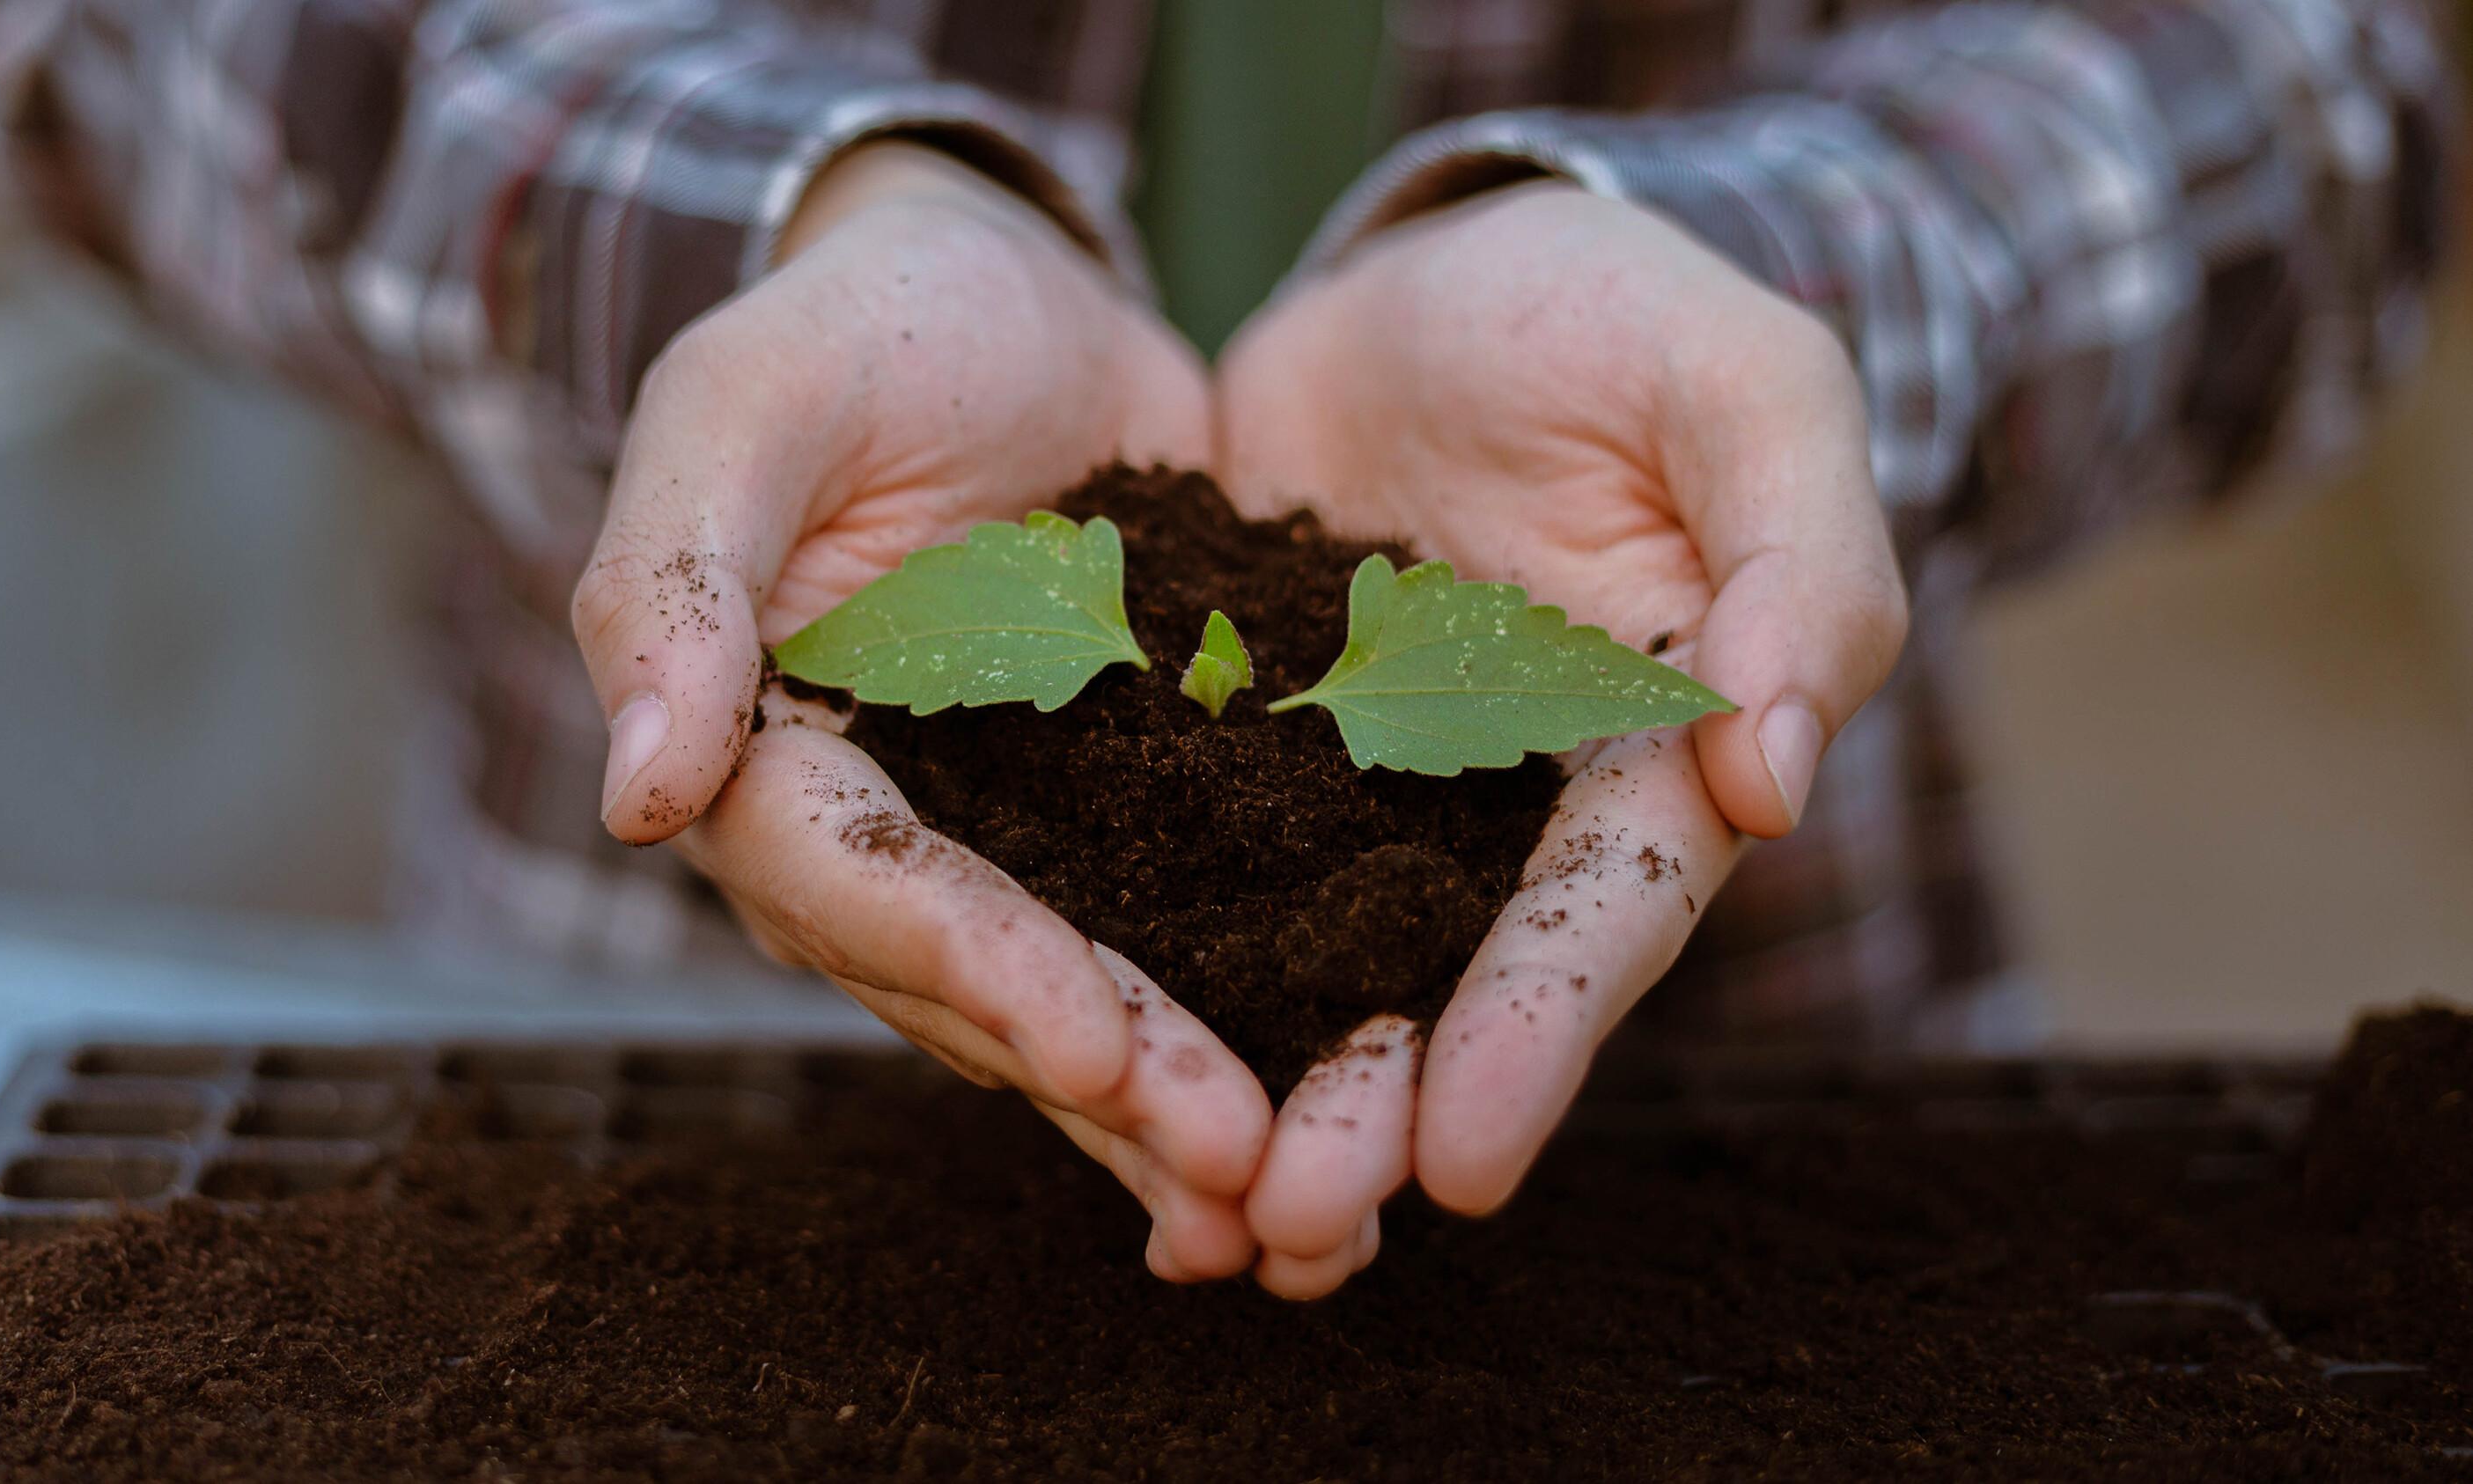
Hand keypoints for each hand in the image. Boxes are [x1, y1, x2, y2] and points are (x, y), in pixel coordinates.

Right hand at [571, 142, 1270, 1280]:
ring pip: (1086, 996)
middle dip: (1108, 1078)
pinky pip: (1189, 932)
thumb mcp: (745, 404)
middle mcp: (883, 835)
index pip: (854, 886)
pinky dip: (1254, 1020)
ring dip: (1179, 1103)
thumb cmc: (856, 326)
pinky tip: (1350, 1100)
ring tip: (1301, 1198)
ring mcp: (1013, 840)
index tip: (1092, 1043)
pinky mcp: (1133, 819)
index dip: (968, 967)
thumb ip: (674, 581)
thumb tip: (635, 800)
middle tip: (1246, 1164)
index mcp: (762, 758)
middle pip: (977, 985)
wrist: (1006, 292)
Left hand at [1213, 183, 1908, 1295]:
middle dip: (1374, 1112)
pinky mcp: (1232, 740)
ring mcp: (1357, 783)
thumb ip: (1798, 566)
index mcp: (1649, 752)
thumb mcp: (1749, 390)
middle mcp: (1500, 804)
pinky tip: (1068, 1053)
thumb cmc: (1630, 316)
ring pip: (1304, 956)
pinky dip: (1142, 955)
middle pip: (1441, 979)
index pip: (1603, 915)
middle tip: (1292, 1227)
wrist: (1444, 266)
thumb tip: (1772, 774)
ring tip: (1186, 1212)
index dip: (1537, 1035)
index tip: (1462, 1159)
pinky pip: (1177, 855)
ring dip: (1254, 1081)